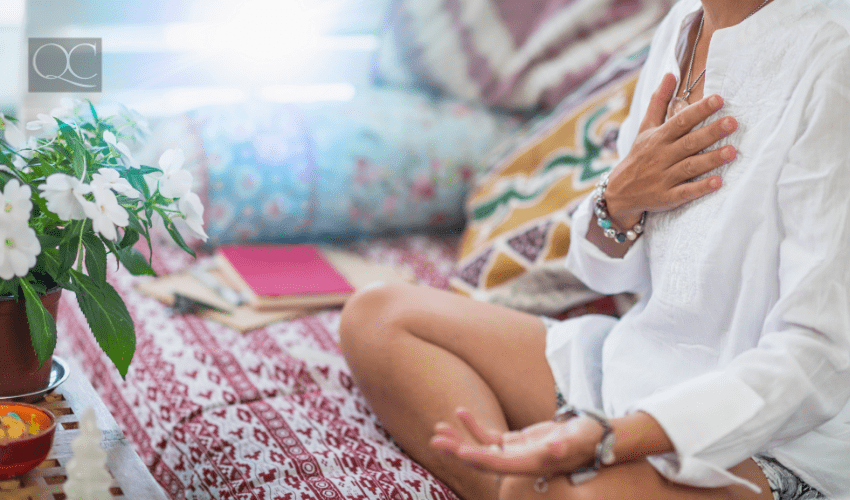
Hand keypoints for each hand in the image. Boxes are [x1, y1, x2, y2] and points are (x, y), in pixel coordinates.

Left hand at [429, 408, 604, 476]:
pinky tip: (460, 412)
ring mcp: (515, 453)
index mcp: (530, 464)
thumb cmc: (589, 439)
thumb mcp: (579, 440)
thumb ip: (565, 445)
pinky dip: (474, 425)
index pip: (498, 464)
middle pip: (482, 458)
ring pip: (481, 448)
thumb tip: (552, 449)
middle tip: (435, 439)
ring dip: (459, 438)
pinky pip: (489, 436)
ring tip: (438, 428)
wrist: (596, 438)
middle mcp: (519, 462)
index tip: (457, 449)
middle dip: (458, 449)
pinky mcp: (516, 442)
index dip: (477, 457)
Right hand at [604, 73, 738, 226]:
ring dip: (711, 159)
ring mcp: (664, 178)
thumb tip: (670, 74)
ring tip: (733, 151)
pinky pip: (685, 192)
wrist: (619, 193)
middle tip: (733, 122)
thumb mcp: (645, 128)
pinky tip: (718, 182)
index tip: (719, 99)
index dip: (699, 110)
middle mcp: (661, 156)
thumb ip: (659, 101)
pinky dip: (700, 188)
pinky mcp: (667, 197)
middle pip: (689, 142)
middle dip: (711, 132)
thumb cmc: (639, 156)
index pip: (680, 121)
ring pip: (690, 166)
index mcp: (658, 138)